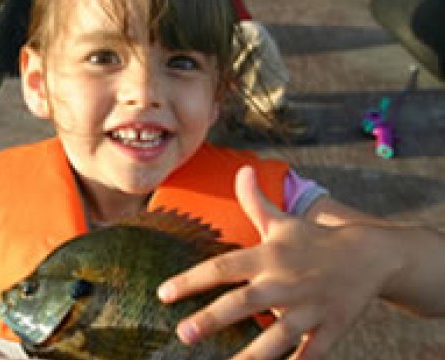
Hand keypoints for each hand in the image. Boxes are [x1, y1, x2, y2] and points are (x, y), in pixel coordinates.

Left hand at [157, 166, 397, 358]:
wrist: (369, 255)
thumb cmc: (314, 240)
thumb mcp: (283, 221)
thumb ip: (255, 200)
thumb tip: (241, 169)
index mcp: (268, 256)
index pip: (222, 266)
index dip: (191, 279)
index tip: (163, 294)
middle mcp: (285, 282)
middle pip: (245, 301)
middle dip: (213, 318)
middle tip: (183, 334)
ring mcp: (309, 307)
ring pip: (278, 335)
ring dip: (253, 354)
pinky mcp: (331, 326)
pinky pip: (312, 352)